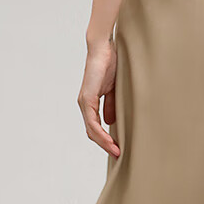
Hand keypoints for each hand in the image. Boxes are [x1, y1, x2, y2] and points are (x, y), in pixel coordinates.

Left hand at [77, 39, 120, 158]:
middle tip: (118, 155)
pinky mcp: (87, 98)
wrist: (103, 49)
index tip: (117, 149)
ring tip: (116, 151)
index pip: (95, 127)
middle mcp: (84, 104)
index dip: (105, 139)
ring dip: (104, 143)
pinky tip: (110, 140)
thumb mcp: (114, 89)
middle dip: (105, 145)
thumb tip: (110, 122)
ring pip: (91, 130)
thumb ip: (111, 105)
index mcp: (91, 102)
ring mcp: (84, 102)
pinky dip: (101, 133)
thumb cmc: (110, 65)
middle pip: (92, 132)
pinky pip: (92, 121)